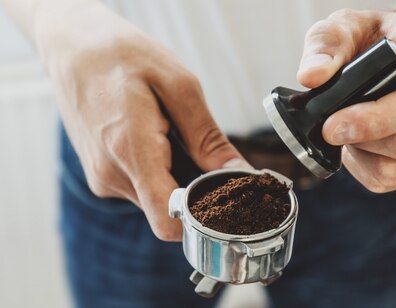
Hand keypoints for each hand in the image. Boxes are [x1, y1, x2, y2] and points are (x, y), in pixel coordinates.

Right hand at [41, 3, 246, 239]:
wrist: (72, 46)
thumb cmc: (122, 56)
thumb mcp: (178, 85)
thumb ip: (207, 137)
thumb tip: (237, 171)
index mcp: (131, 152)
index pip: (169, 221)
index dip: (202, 218)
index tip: (224, 196)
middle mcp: (112, 175)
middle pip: (169, 210)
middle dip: (196, 189)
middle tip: (205, 149)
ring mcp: (103, 177)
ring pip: (157, 198)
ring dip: (177, 175)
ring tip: (173, 132)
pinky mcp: (102, 173)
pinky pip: (143, 185)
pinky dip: (160, 168)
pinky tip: (158, 136)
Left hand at [297, 9, 395, 192]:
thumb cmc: (382, 36)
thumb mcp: (350, 24)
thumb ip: (327, 43)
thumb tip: (311, 77)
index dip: (378, 119)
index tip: (333, 126)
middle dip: (361, 140)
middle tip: (333, 125)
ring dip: (363, 156)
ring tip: (351, 130)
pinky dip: (369, 168)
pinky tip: (363, 145)